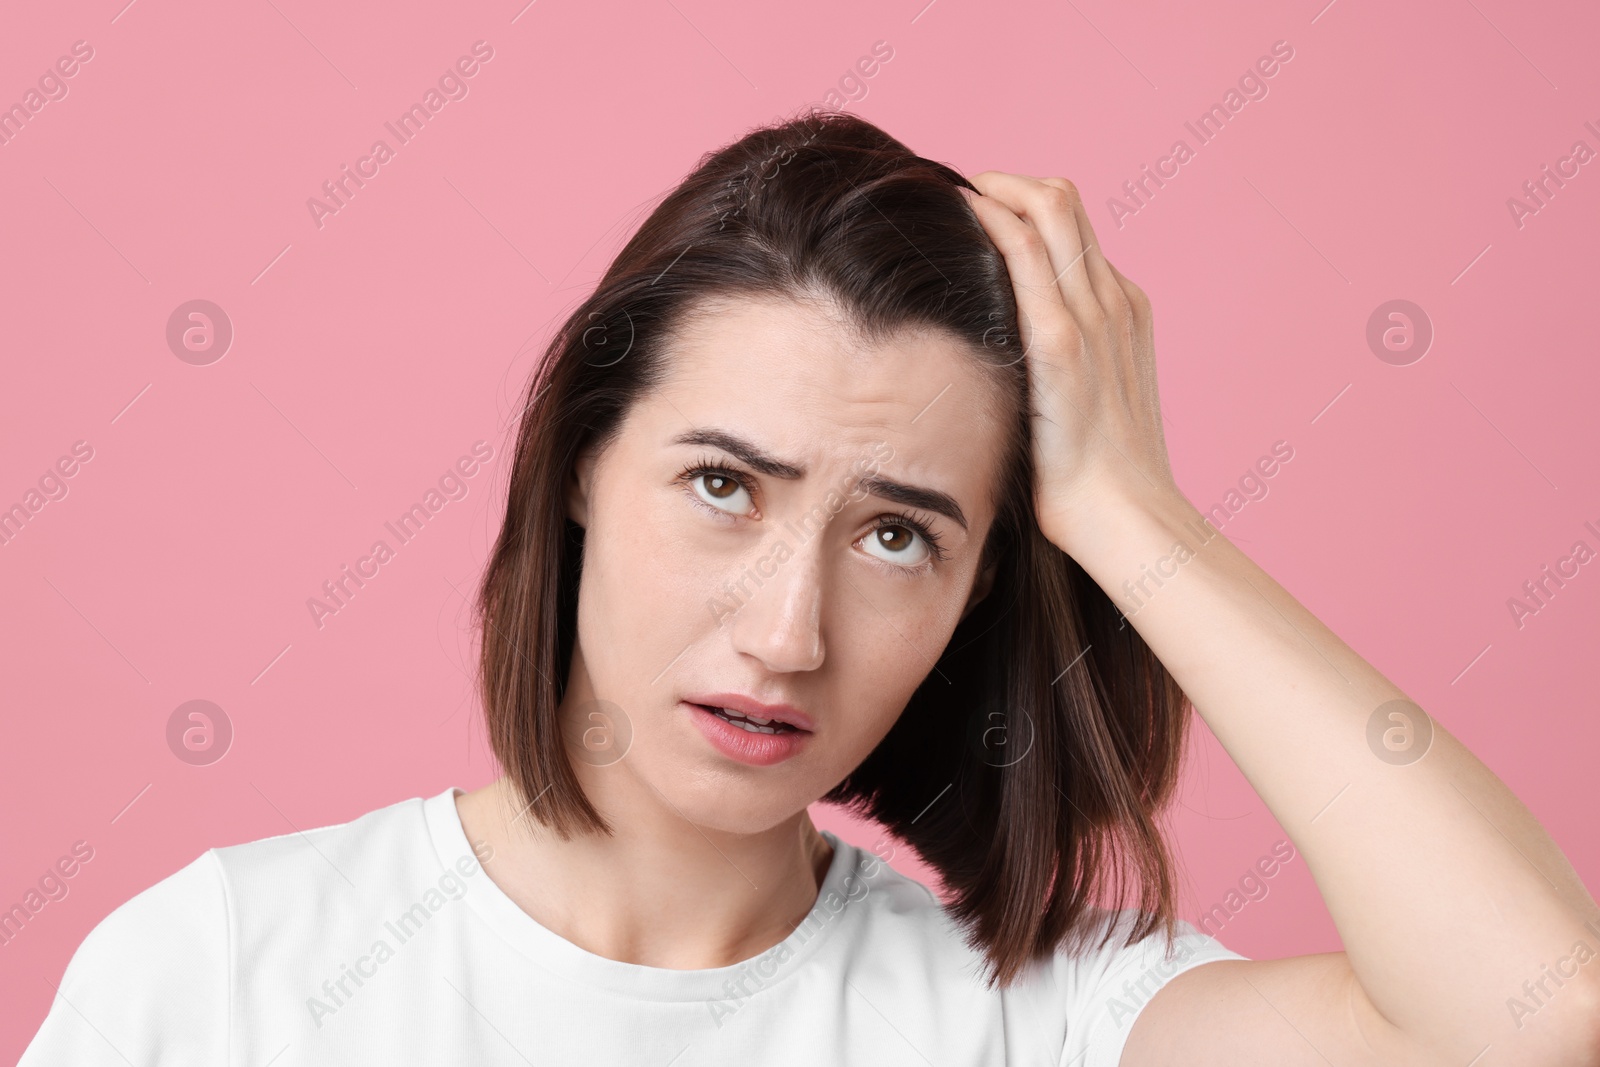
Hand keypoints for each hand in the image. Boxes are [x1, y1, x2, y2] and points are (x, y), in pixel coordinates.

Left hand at [961, 172, 1182, 554]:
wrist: (1126, 518)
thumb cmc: (1095, 482)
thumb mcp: (1083, 409)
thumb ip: (1057, 372)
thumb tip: (1002, 367)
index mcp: (1124, 313)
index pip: (1073, 232)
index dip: (1023, 208)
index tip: (977, 213)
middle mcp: (1113, 301)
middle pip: (1063, 201)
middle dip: (1005, 184)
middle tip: (955, 196)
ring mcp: (1092, 316)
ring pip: (1048, 207)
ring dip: (992, 188)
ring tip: (946, 197)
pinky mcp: (1061, 340)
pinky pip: (1025, 249)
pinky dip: (988, 217)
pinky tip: (953, 215)